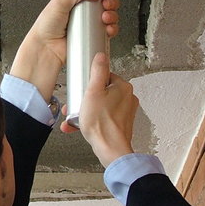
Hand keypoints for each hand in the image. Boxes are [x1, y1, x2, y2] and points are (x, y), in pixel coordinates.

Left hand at [9, 0, 119, 100]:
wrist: (45, 48)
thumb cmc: (46, 26)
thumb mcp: (60, 0)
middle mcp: (84, 10)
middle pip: (107, 1)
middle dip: (112, 1)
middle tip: (106, 4)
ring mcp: (90, 24)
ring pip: (111, 16)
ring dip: (113, 15)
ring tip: (104, 17)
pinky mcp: (93, 37)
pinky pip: (109, 32)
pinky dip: (112, 29)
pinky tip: (107, 29)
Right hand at [63, 52, 136, 166]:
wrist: (110, 149)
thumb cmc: (101, 124)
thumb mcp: (93, 92)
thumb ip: (97, 71)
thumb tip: (101, 56)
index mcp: (123, 87)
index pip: (103, 77)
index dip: (89, 83)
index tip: (82, 90)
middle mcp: (127, 98)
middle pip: (101, 92)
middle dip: (85, 99)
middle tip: (77, 106)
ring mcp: (124, 112)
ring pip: (101, 105)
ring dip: (87, 111)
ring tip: (77, 118)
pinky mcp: (120, 123)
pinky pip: (104, 117)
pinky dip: (93, 120)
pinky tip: (83, 126)